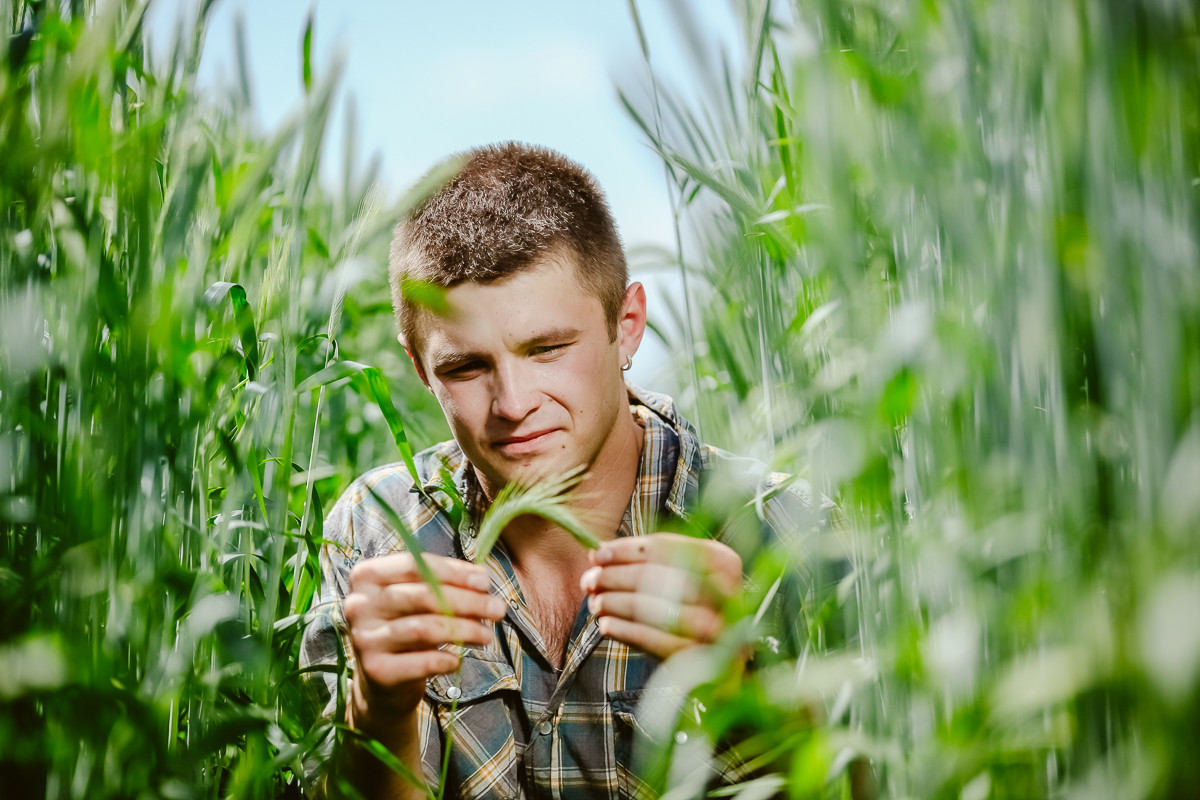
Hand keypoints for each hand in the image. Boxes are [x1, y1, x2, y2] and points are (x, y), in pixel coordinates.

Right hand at [344, 553, 507, 728]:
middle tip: (497, 609)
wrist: (381, 682)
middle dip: (467, 601)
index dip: (454, 571)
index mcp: (366, 576)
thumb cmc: (404, 629)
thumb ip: (442, 584)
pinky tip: (458, 659)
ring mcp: (364, 638)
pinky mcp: (375, 670)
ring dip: (465, 629)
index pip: (414, 564)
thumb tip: (481, 579)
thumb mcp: (416, 600)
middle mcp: (358, 604)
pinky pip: (423, 661)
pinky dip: (447, 659)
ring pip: (425, 628)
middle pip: (423, 595)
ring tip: (487, 635)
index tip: (485, 581)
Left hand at [579, 533, 741, 658]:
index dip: (625, 550)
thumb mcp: (682, 574)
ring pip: (656, 609)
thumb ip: (646, 561)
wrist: (726, 657)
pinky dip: (627, 631)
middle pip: (659, 577)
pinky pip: (659, 642)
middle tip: (590, 581)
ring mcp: (720, 627)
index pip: (666, 548)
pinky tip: (607, 625)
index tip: (596, 555)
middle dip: (616, 578)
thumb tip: (598, 555)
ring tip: (596, 603)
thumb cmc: (697, 607)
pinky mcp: (705, 658)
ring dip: (618, 604)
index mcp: (723, 561)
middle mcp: (728, 592)